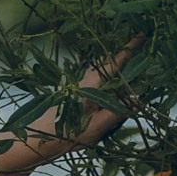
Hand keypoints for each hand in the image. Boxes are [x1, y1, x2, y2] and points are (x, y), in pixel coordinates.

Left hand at [0, 55, 138, 173]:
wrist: (34, 142)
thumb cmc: (65, 134)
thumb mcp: (97, 126)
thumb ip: (118, 112)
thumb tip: (138, 101)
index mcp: (91, 84)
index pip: (115, 62)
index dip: (129, 48)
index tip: (142, 34)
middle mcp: (84, 82)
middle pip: (107, 64)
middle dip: (123, 56)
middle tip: (139, 49)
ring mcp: (77, 89)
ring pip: (100, 75)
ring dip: (114, 71)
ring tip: (130, 72)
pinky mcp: (72, 98)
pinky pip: (95, 84)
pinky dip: (106, 83)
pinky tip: (111, 93)